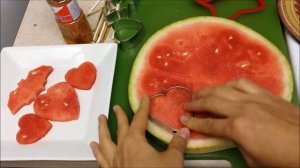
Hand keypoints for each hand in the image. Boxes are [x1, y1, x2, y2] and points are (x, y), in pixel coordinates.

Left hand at [90, 96, 189, 167]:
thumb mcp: (172, 160)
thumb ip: (177, 144)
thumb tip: (184, 132)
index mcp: (135, 142)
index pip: (139, 120)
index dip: (143, 109)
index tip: (143, 99)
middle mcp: (122, 148)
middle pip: (121, 128)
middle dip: (120, 116)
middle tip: (116, 107)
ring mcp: (114, 161)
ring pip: (106, 140)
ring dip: (103, 129)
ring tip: (100, 120)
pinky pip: (101, 159)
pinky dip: (97, 151)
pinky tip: (93, 145)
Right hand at [181, 79, 299, 166]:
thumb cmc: (283, 158)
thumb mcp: (253, 159)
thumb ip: (237, 143)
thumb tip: (230, 135)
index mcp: (237, 128)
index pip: (208, 124)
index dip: (193, 122)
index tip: (183, 119)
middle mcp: (242, 109)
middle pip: (212, 101)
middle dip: (196, 103)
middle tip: (187, 104)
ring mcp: (255, 99)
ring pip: (224, 88)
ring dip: (209, 90)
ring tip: (200, 92)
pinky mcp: (266, 94)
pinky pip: (243, 83)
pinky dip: (230, 83)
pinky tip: (225, 86)